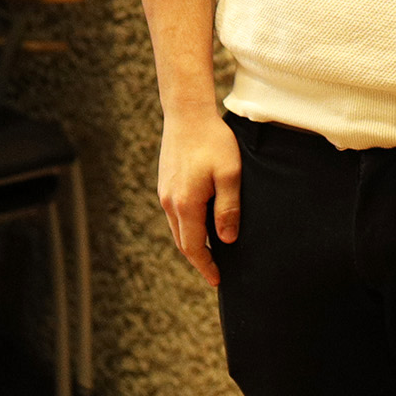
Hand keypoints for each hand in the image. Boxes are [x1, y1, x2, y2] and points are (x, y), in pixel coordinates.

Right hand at [156, 113, 241, 286]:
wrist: (187, 115)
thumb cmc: (214, 142)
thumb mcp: (230, 175)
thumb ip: (228, 208)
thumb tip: (226, 239)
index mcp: (186, 204)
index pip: (194, 247)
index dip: (206, 266)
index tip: (217, 280)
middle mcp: (170, 202)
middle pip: (183, 242)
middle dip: (199, 260)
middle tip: (216, 272)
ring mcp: (165, 193)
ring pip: (178, 229)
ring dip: (193, 244)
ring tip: (213, 253)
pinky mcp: (165, 184)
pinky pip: (176, 215)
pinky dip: (188, 228)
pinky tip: (203, 226)